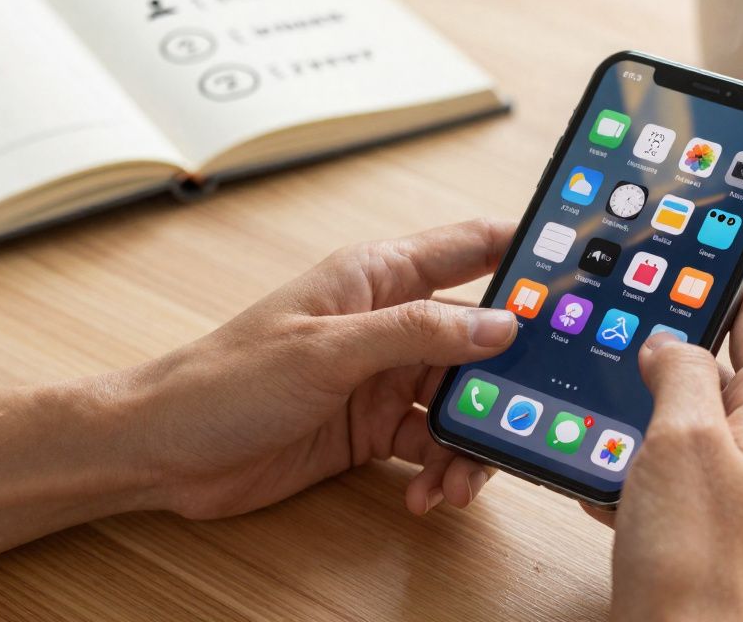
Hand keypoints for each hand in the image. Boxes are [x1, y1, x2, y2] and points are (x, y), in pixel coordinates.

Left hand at [113, 218, 518, 517]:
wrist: (165, 452)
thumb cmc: (227, 379)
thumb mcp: (329, 350)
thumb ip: (418, 333)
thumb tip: (500, 325)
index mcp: (378, 277)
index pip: (470, 247)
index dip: (526, 255)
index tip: (577, 280)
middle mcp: (390, 323)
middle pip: (480, 342)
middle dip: (508, 381)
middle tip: (532, 415)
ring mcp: (383, 377)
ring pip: (462, 401)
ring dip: (472, 442)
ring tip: (458, 481)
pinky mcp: (373, 427)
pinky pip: (432, 444)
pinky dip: (440, 471)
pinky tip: (428, 495)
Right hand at [588, 282, 742, 621]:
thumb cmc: (696, 558)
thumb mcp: (682, 438)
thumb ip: (677, 371)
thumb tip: (668, 341)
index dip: (725, 277)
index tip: (691, 247)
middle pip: (719, 366)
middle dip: (667, 346)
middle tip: (619, 318)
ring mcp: (739, 485)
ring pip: (684, 418)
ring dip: (640, 408)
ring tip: (597, 400)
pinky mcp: (705, 519)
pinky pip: (666, 466)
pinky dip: (631, 459)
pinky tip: (597, 470)